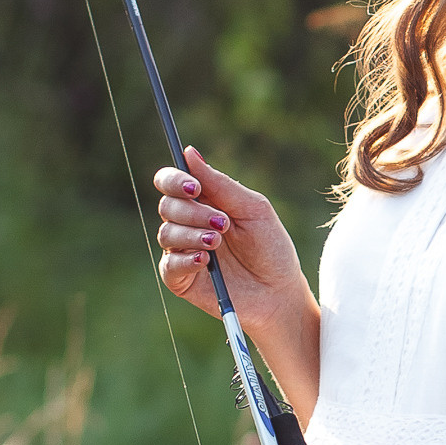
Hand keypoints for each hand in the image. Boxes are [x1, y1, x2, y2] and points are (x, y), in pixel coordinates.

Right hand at [155, 150, 309, 328]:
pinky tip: (206, 260)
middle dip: (193, 212)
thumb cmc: (270, 247)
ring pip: (166, 233)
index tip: (194, 187)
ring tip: (218, 242)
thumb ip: (220, 184)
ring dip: (192, 234)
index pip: (171, 182)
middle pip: (167, 205)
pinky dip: (186, 259)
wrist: (279, 291)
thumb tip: (189, 152)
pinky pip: (169, 264)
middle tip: (223, 223)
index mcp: (203, 202)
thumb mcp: (253, 209)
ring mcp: (182, 251)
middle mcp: (187, 223)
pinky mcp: (181, 278)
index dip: (175, 179)